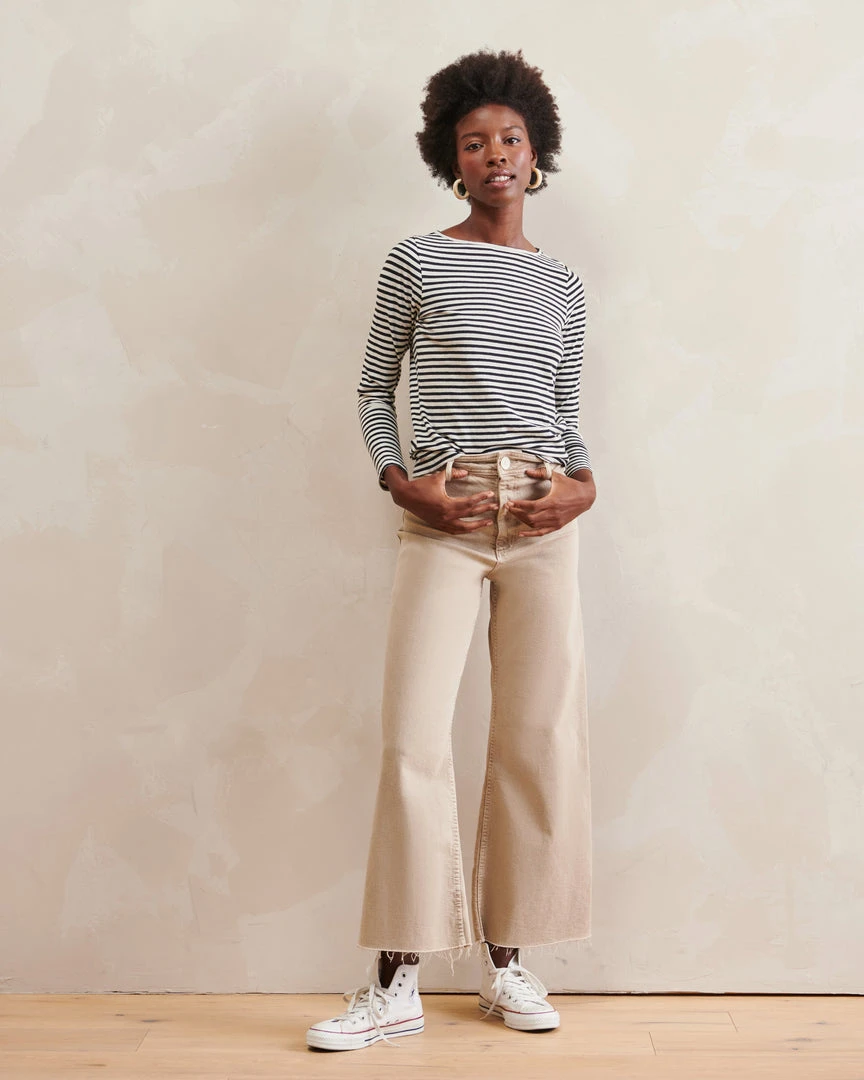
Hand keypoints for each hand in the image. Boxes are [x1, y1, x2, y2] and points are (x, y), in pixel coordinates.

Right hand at [383, 465, 497, 533]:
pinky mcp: (438, 525)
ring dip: (477, 525)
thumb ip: (453, 474)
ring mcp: (442, 522)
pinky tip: (471, 528)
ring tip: (488, 522)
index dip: (481, 498)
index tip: (490, 494)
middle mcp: (446, 516)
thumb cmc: (420, 486)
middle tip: (495, 507)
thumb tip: (466, 473)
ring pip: (464, 527)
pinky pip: (454, 531)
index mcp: (446, 504)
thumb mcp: (437, 477)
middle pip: (470, 515)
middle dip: (484, 510)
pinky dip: (464, 530)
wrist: (405, 496)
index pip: (469, 502)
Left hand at [505, 468, 595, 536]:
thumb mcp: (556, 476)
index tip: (509, 503)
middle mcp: (553, 513)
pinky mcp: (557, 526)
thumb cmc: (570, 485)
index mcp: (552, 501)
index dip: (519, 505)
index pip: (531, 506)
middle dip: (517, 513)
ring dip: (522, 520)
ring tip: (513, 514)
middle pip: (530, 517)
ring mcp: (556, 521)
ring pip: (534, 525)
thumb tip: (527, 471)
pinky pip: (542, 532)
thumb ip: (541, 474)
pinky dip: (531, 534)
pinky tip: (521, 533)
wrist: (586, 496)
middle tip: (508, 508)